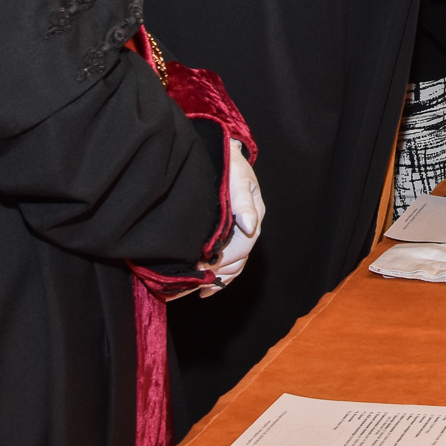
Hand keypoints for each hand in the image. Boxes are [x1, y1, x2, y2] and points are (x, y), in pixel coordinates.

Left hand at [199, 139, 262, 296]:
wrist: (219, 154)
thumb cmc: (228, 163)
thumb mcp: (237, 177)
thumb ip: (242, 201)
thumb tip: (250, 225)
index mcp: (253, 214)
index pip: (243, 245)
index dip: (223, 259)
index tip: (201, 266)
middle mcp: (248, 228)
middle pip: (238, 260)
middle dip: (216, 273)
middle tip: (192, 281)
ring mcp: (238, 234)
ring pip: (234, 266)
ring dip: (217, 280)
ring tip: (197, 289)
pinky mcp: (228, 237)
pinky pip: (228, 264)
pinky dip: (218, 279)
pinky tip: (205, 291)